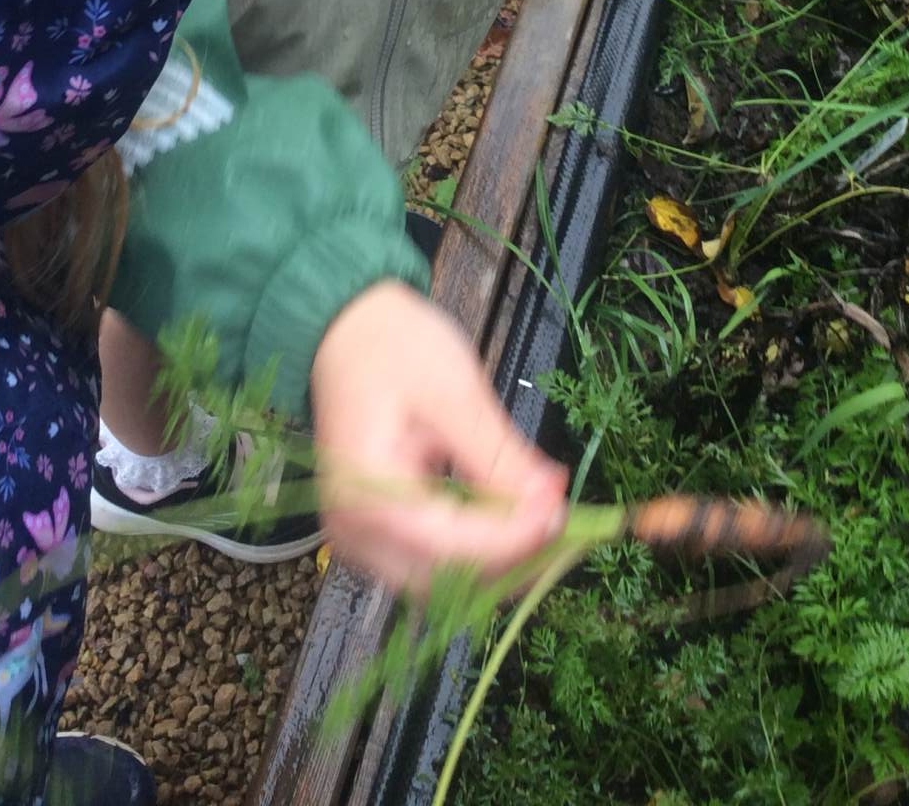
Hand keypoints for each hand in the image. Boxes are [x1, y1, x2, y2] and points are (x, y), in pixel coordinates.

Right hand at [309, 281, 567, 592]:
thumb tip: (550, 501)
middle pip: (446, 580)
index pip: (452, 547)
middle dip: (511, 559)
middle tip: (562, 517)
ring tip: (544, 516)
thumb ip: (499, 456)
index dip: (515, 538)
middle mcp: (356, 532)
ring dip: (499, 561)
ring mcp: (362, 538)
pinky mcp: (378, 532)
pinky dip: (478, 549)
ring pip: (443, 581)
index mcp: (368, 494)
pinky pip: (433, 563)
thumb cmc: (391, 346)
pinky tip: (513, 518)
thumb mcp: (453, 391)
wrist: (346, 328)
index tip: (563, 510)